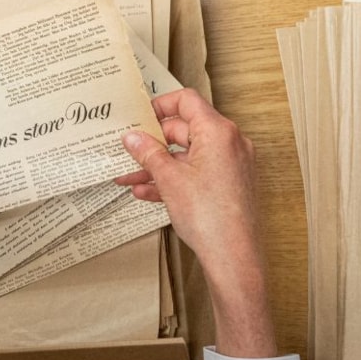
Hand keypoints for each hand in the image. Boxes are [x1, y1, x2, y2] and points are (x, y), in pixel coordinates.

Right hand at [114, 88, 275, 357]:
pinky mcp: (229, 185)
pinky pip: (197, 173)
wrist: (233, 258)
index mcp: (218, 132)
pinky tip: (147, 193)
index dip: (160, 105)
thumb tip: (132, 137)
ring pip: (187, 156)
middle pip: (184, 130)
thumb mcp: (168, 180)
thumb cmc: (210, 217)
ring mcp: (231, 165)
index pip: (186, 101)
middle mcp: (229, 144)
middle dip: (152, 143)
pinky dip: (173, 179)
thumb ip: (148, 153)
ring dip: (158, 165)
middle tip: (127, 150)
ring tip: (129, 177)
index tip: (138, 116)